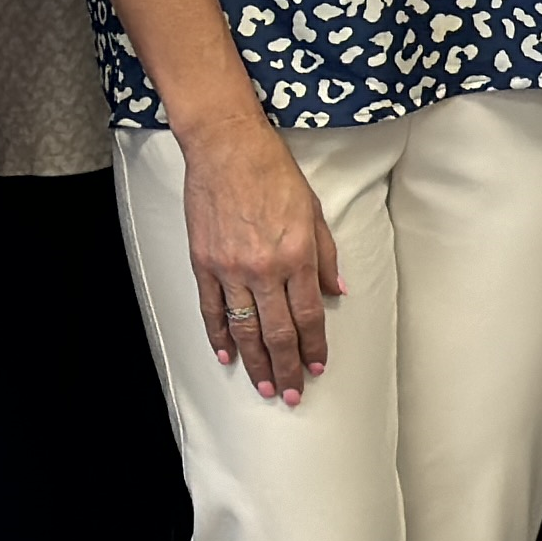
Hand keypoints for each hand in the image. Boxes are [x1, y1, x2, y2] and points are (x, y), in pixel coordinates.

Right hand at [179, 119, 339, 403]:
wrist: (226, 147)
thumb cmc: (273, 171)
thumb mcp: (313, 210)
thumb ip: (326, 255)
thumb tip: (337, 291)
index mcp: (296, 255)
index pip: (308, 316)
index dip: (313, 347)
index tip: (317, 368)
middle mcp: (264, 268)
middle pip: (278, 332)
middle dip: (287, 368)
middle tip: (291, 394)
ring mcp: (230, 268)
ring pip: (245, 329)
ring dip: (256, 362)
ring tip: (264, 385)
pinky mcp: (204, 263)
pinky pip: (212, 310)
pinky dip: (219, 336)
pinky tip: (227, 356)